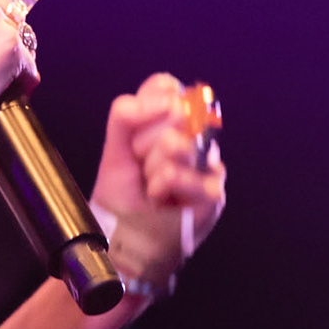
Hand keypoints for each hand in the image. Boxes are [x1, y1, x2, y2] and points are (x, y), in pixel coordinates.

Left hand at [90, 74, 226, 292]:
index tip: (133, 138)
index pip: (166, 87)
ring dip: (151, 170)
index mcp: (172, 122)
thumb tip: (167, 100)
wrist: (124, 240)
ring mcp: (209, 164)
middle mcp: (196, 138)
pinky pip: (178, 173)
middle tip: (142, 170)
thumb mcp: (114, 149)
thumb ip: (127, 115)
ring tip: (152, 188)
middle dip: (143, 145)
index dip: (145, 108)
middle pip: (172, 112)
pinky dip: (161, 189)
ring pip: (175, 143)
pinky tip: (162, 200)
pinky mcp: (214, 191)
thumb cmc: (122, 197)